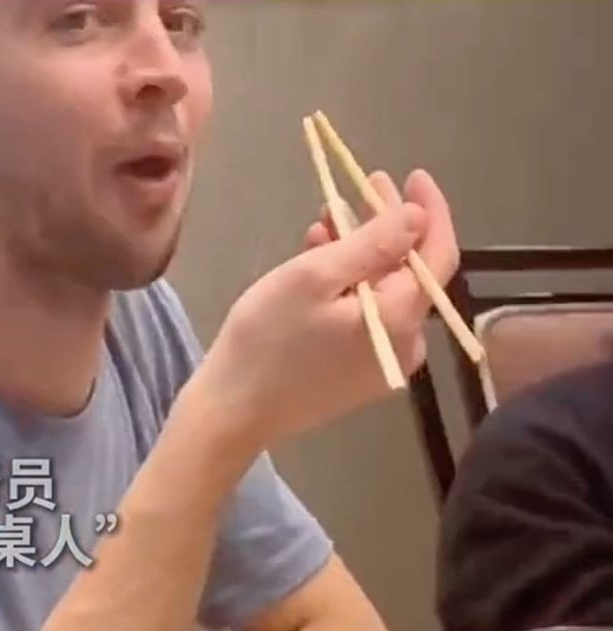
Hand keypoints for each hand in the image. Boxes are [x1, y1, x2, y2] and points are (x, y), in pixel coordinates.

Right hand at [189, 169, 459, 453]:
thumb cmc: (267, 339)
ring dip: (362, 254)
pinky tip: (319, 267)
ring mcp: (383, 363)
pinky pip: (368, 316)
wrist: (234, 411)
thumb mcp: (313, 277)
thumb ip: (372, 243)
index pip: (439, 254)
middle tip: (361, 187)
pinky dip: (351, 286)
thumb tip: (416, 217)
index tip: (411, 176)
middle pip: (411, 272)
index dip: (430, 211)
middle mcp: (405, 344)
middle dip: (388, 227)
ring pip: (385, 292)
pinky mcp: (359, 376)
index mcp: (400, 318)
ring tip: (324, 226)